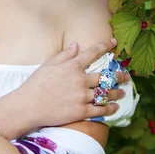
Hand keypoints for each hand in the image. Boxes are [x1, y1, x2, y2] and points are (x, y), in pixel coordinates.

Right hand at [15, 38, 129, 128]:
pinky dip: (110, 108)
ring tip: (122, 92)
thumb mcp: (48, 65)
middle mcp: (80, 80)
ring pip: (106, 93)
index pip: (92, 53)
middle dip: (118, 76)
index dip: (105, 46)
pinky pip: (100, 110)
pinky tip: (115, 107)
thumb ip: (65, 55)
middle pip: (105, 76)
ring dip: (117, 93)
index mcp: (72, 66)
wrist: (28, 106)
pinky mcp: (81, 111)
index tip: (114, 43)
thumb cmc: (36, 84)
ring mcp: (82, 96)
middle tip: (126, 76)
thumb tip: (76, 44)